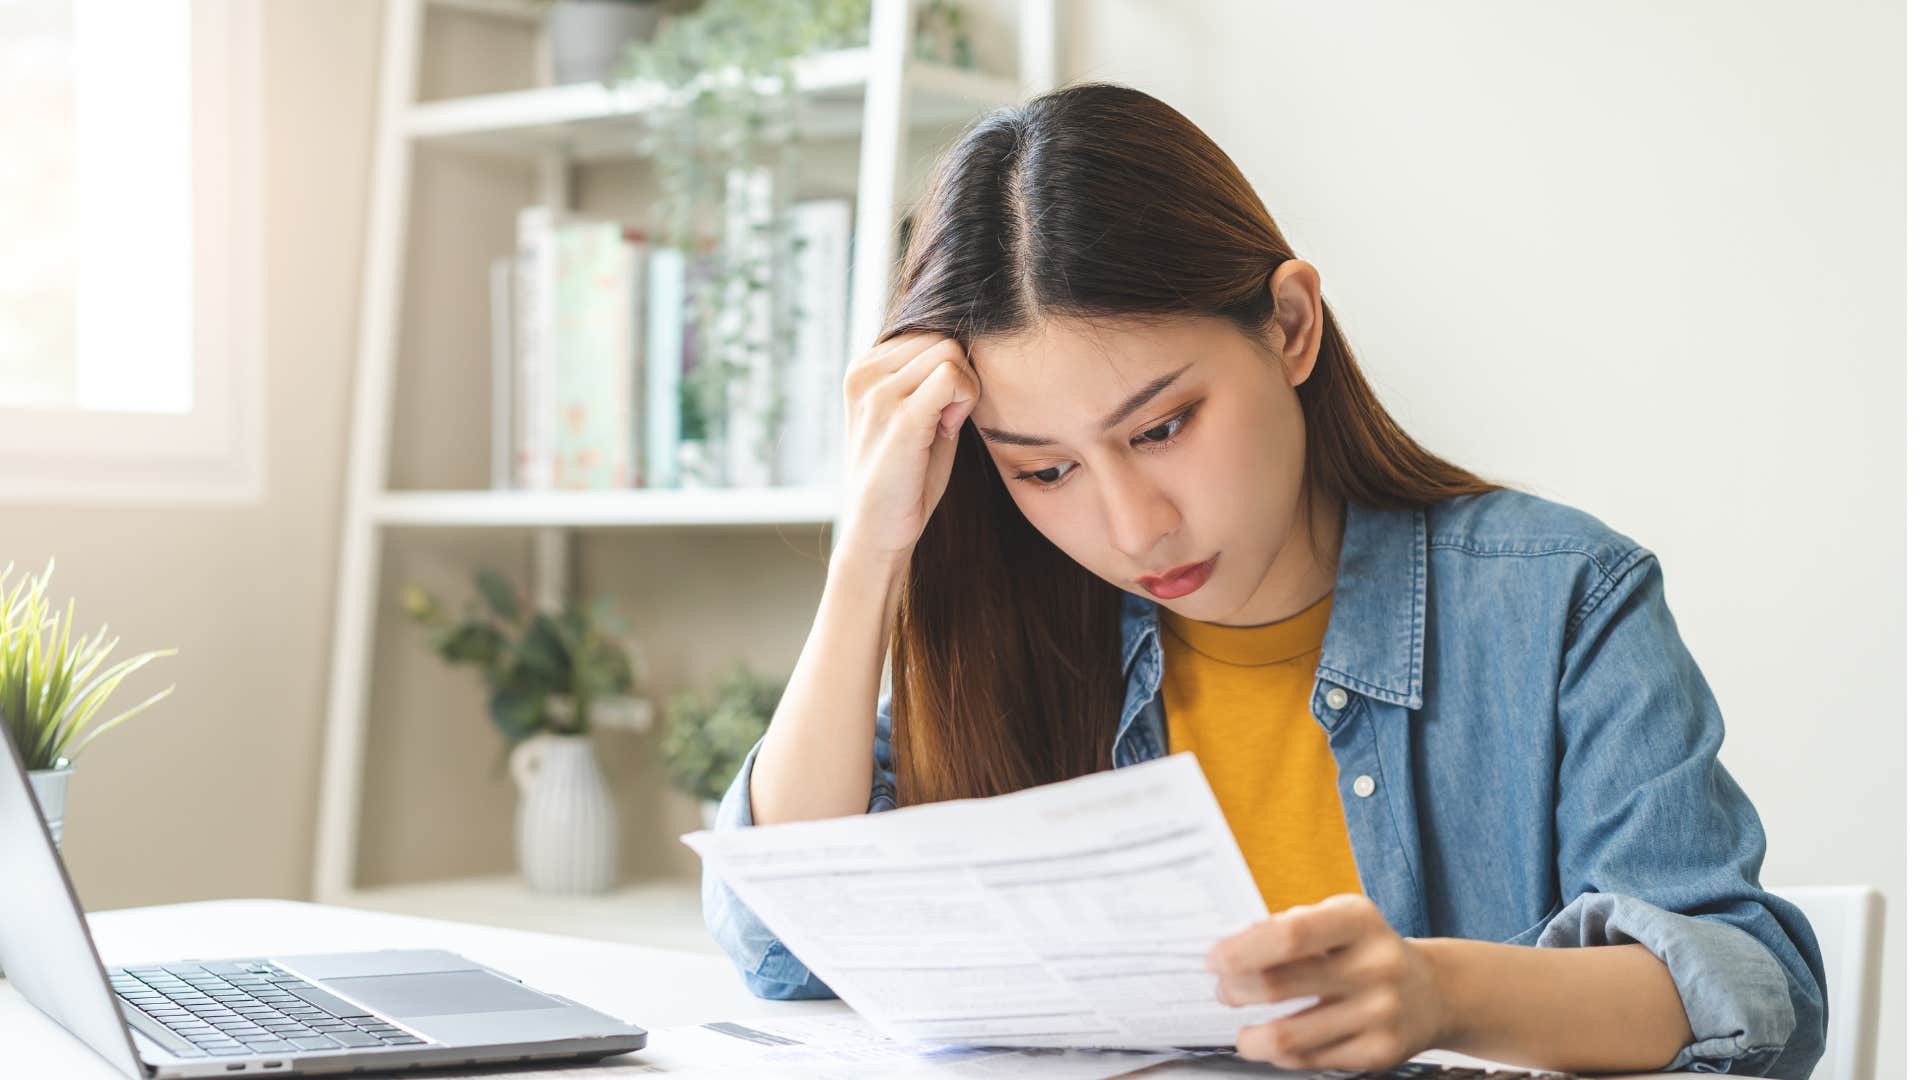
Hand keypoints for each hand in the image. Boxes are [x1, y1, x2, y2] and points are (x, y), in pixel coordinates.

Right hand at [835, 332, 979, 571]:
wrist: (878, 531)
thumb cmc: (904, 476)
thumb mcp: (912, 413)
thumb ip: (929, 376)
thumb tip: (968, 341)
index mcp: (864, 368)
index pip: (929, 331)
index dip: (947, 368)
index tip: (935, 411)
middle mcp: (865, 373)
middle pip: (943, 337)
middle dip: (958, 375)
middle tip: (943, 421)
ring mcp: (878, 394)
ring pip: (952, 352)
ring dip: (964, 390)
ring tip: (942, 428)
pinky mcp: (900, 418)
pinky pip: (953, 377)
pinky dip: (965, 401)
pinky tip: (947, 432)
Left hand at [1206, 893, 1450, 1070]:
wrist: (1435, 992)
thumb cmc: (1366, 950)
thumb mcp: (1338, 920)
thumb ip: (1288, 928)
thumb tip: (1230, 952)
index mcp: (1359, 921)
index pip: (1289, 935)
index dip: (1241, 950)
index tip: (1214, 960)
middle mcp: (1375, 965)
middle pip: (1279, 985)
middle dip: (1236, 991)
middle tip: (1223, 992)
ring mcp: (1380, 1013)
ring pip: (1288, 1036)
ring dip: (1251, 1037)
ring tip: (1244, 1033)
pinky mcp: (1379, 1053)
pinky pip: (1309, 1060)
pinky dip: (1282, 1055)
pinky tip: (1277, 1044)